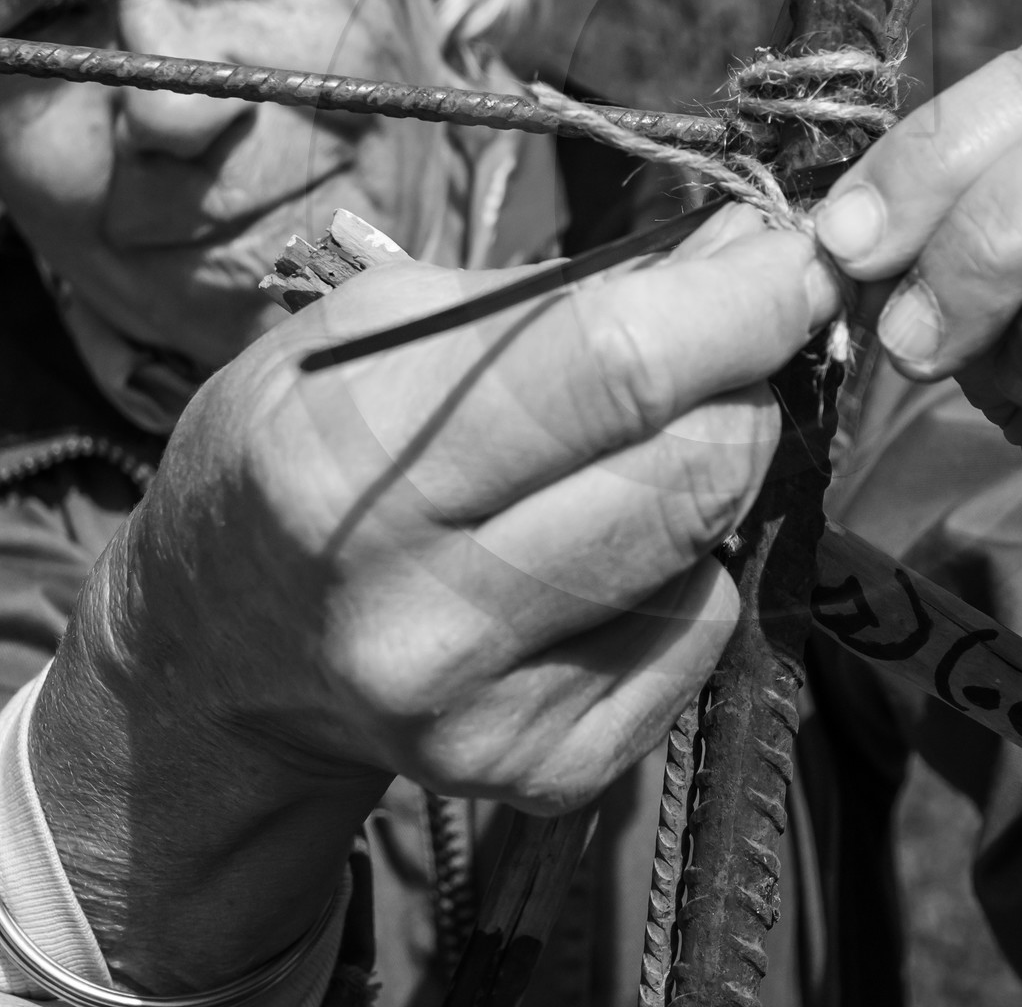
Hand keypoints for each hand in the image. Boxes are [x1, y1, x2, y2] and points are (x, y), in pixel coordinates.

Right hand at [29, 209, 838, 989]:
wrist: (219, 647)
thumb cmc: (303, 445)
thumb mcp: (384, 324)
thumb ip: (560, 289)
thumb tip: (739, 247)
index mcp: (353, 461)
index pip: (614, 364)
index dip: (744, 298)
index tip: (802, 251)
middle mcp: (417, 612)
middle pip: (690, 465)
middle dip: (750, 375)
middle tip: (739, 331)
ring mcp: (482, 714)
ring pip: (708, 545)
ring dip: (724, 458)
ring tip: (666, 422)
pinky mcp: (542, 774)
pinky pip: (697, 631)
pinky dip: (689, 559)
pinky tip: (617, 533)